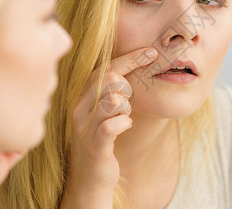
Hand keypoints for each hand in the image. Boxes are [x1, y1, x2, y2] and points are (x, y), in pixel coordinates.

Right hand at [60, 47, 157, 207]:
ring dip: (127, 107)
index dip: (130, 58)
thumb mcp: (104, 112)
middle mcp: (79, 109)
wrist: (90, 179)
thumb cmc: (102, 141)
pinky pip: (112, 125)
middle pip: (109, 79)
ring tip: (124, 117)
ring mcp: (84, 128)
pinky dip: (125, 123)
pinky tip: (126, 126)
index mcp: (82, 97)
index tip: (152, 52)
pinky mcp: (94, 146)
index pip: (105, 67)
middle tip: (128, 104)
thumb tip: (134, 69)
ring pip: (113, 100)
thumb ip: (113, 92)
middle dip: (128, 88)